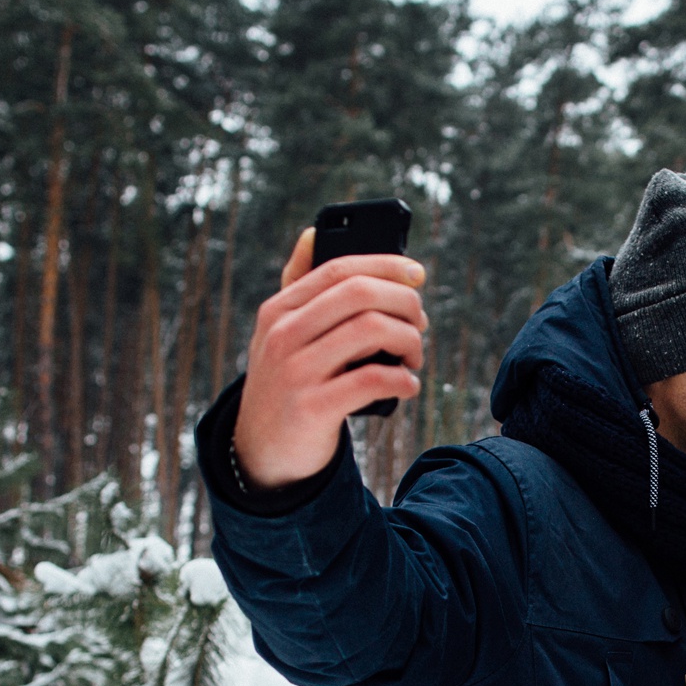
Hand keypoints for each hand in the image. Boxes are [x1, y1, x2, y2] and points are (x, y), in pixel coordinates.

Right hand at [232, 227, 427, 487]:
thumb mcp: (278, 333)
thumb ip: (298, 287)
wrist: (263, 453)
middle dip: (405, 303)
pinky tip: (408, 385)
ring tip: (414, 357)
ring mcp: (295, 372)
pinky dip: (403, 380)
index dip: (386, 264)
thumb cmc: (286, 383)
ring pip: (372, 331)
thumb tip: (313, 233)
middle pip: (360, 294)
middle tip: (421, 323)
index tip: (418, 274)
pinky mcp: (312, 409)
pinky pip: (373, 380)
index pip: (339, 269)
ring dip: (410, 341)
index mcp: (278, 310)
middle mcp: (281, 336)